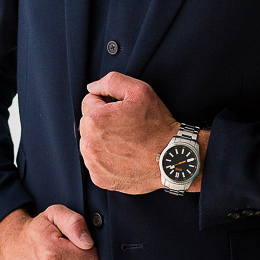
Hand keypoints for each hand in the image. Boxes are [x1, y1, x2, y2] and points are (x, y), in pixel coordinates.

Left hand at [80, 72, 176, 193]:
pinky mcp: (100, 178)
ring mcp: (93, 163)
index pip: (89, 102)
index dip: (107, 102)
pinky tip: (124, 156)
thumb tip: (92, 88)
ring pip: (90, 143)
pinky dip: (106, 158)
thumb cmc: (157, 125)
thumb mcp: (140, 91)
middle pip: (87, 123)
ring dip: (102, 139)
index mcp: (94, 120)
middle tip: (127, 126)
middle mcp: (88, 143)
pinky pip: (96, 162)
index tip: (123, 110)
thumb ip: (111, 81)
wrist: (173, 158)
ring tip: (126, 141)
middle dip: (103, 121)